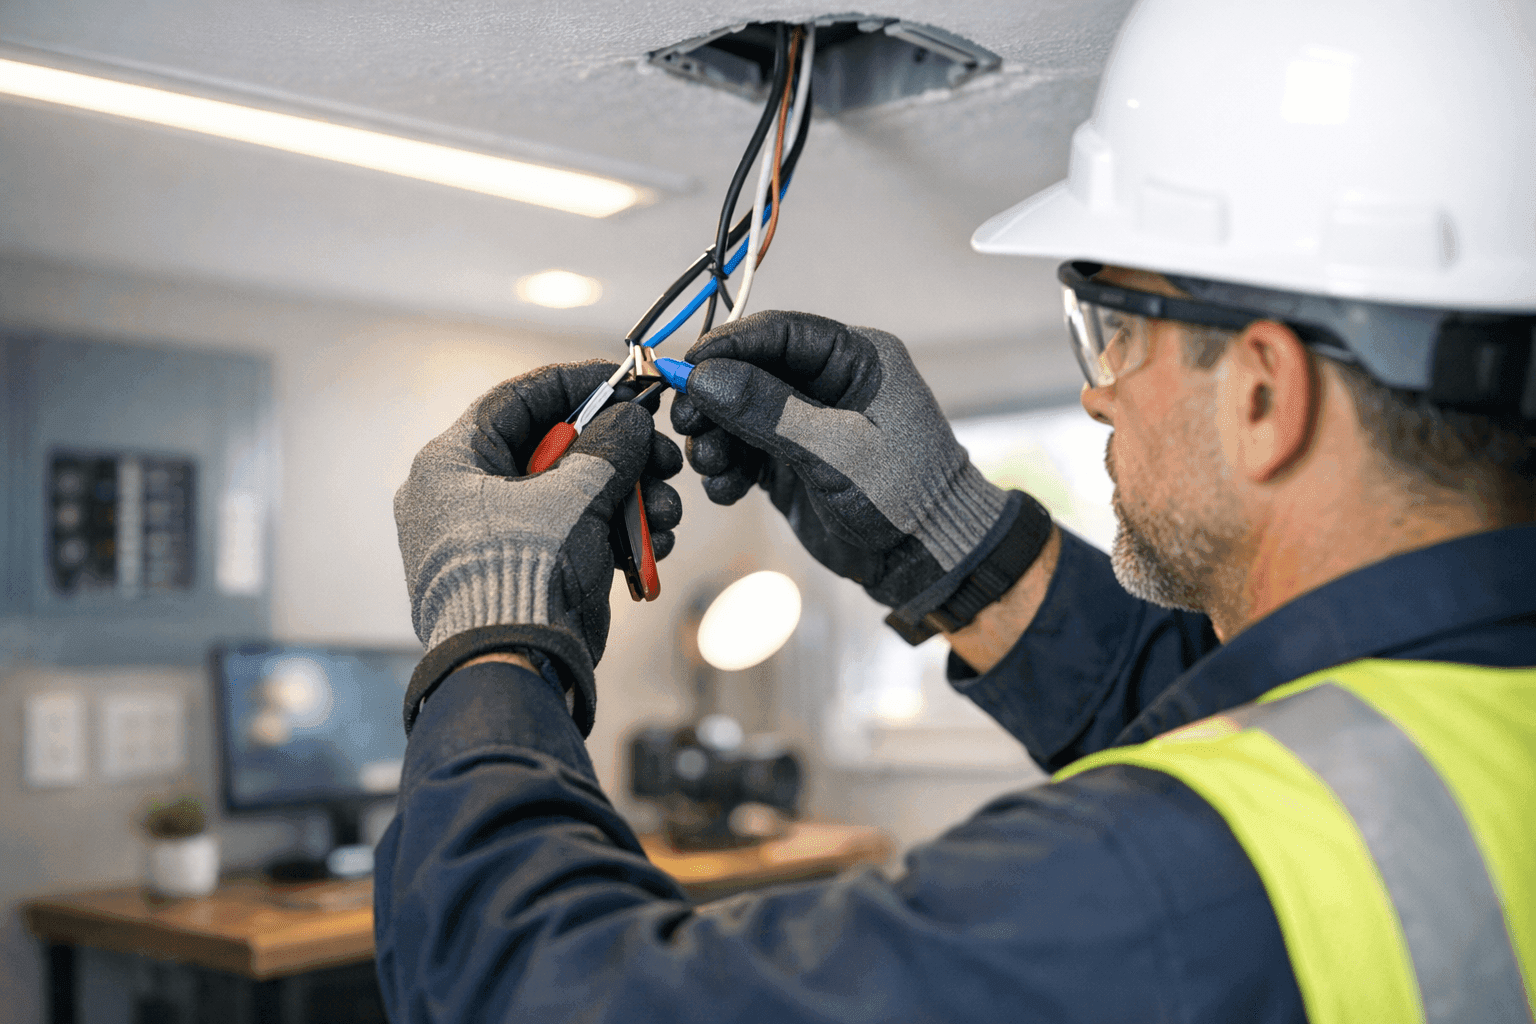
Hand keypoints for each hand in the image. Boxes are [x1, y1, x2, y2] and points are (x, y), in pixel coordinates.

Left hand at [395, 361, 682, 733]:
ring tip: (666, 514)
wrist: (517, 669)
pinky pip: (573, 536)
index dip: (575, 384)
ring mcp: (494, 539)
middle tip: (664, 457)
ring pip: (572, 496)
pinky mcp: (524, 575)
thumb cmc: (527, 573)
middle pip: (554, 449)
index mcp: (450, 464)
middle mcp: (463, 497)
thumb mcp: (575, 495)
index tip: (625, 380)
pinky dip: (615, 535)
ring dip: (630, 498)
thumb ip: (609, 445)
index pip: (516, 400)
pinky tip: (654, 545)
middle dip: (620, 455)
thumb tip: (631, 420)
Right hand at [671, 311, 1029, 634]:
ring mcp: (807, 423)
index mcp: (856, 359)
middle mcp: (829, 383)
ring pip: (739, 412)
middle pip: (750, 371)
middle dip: (713, 398)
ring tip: (710, 465)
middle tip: (686, 423)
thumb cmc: (903, 496)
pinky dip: (727, 468)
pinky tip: (726, 490)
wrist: (926, 560)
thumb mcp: (836, 451)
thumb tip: (702, 378)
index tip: (685, 369)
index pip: (780, 333)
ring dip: (715, 437)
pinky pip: (744, 451)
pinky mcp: (792, 461)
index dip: (727, 346)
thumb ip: (769, 412)